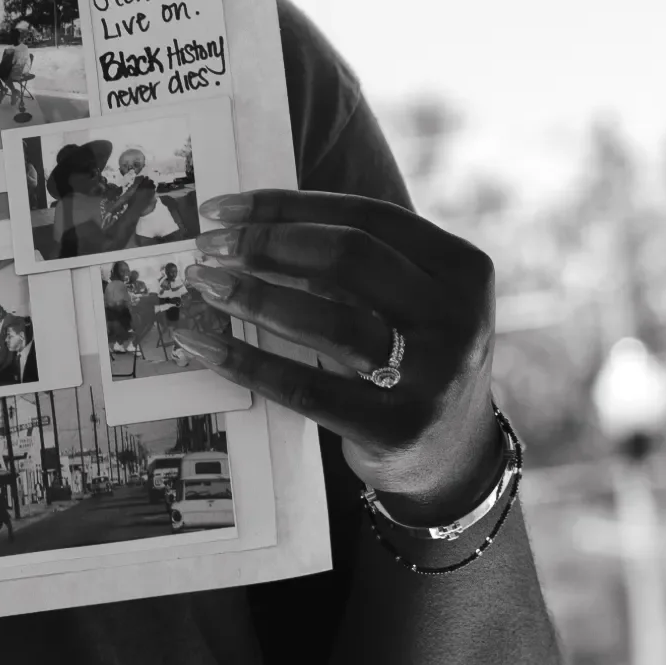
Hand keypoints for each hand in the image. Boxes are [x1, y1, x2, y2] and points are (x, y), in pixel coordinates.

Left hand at [173, 190, 504, 522]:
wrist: (452, 457)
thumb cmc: (411, 359)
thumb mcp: (409, 302)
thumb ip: (354, 265)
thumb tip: (249, 228)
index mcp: (462, 268)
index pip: (367, 217)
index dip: (287, 207)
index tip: (223, 209)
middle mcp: (456, 317)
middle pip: (348, 257)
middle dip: (266, 244)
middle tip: (209, 246)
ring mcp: (432, 376)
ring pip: (328, 321)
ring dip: (253, 296)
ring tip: (204, 284)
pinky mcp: (394, 428)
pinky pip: (305, 388)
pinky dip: (246, 363)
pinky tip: (203, 344)